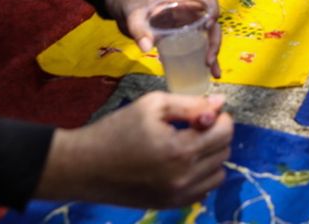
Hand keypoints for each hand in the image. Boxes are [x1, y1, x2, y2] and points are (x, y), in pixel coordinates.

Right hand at [37, 92, 232, 207]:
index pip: (225, 131)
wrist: (83, 167)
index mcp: (180, 150)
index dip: (217, 117)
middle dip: (214, 134)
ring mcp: (177, 196)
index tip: (198, 113)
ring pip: (218, 173)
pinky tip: (180, 164)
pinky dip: (200, 176)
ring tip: (186, 145)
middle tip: (191, 126)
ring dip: (210, 156)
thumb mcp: (152, 105)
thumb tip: (221, 104)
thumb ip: (191, 104)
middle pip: (224, 151)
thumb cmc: (116, 130)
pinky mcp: (170, 206)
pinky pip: (204, 190)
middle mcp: (183, 178)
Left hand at [105, 0, 221, 78]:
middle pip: (211, 24)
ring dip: (213, 55)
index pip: (207, 0)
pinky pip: (197, 48)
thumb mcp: (134, 16)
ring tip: (214, 73)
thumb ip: (139, 29)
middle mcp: (190, 13)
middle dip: (214, 42)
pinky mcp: (182, 38)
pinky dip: (203, 61)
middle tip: (207, 60)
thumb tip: (147, 47)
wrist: (126, 10)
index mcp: (182, 1)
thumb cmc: (133, 6)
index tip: (208, 25)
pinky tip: (207, 74)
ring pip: (208, 38)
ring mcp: (188, 26)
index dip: (213, 10)